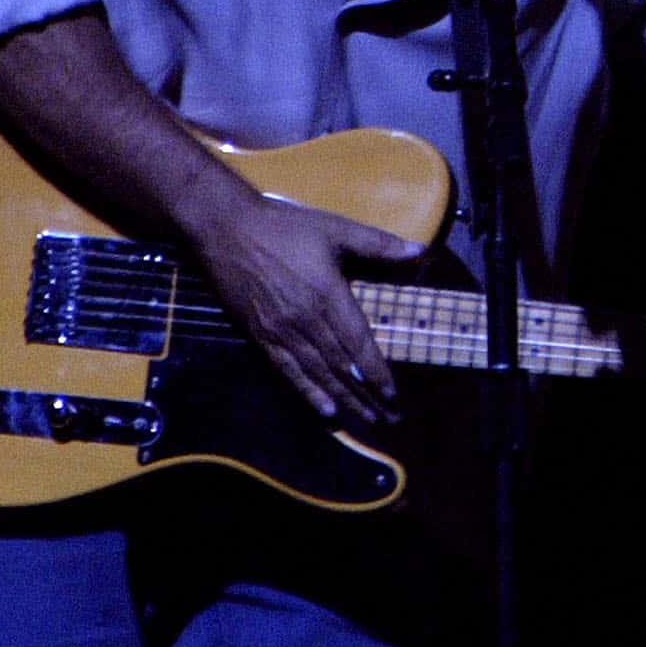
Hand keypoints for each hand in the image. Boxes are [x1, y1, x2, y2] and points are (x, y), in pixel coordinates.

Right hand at [189, 189, 426, 424]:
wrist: (225, 230)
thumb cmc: (284, 227)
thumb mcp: (336, 229)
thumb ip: (378, 244)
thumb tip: (420, 251)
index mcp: (328, 295)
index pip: (358, 344)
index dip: (376, 371)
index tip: (394, 394)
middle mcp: (306, 321)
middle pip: (341, 366)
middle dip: (367, 394)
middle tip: (390, 419)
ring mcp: (281, 331)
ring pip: (318, 374)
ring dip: (343, 399)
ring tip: (366, 419)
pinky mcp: (260, 335)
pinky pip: (287, 371)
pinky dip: (307, 393)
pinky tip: (325, 411)